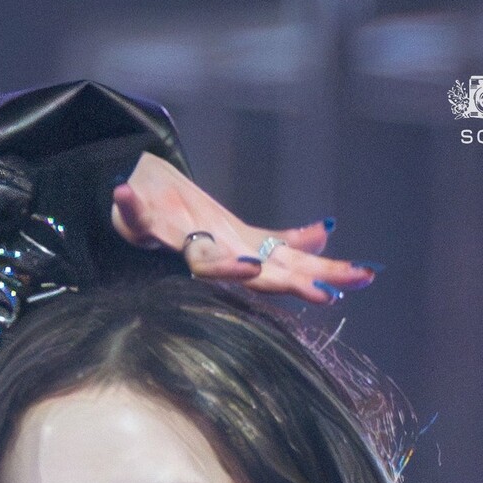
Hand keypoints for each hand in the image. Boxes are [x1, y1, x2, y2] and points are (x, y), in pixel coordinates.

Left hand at [111, 152, 376, 305]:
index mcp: (243, 255)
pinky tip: (124, 189)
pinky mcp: (142, 230)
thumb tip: (328, 233)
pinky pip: (135, 219)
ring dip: (226, 269)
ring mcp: (180, 247)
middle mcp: (217, 257)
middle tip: (325, 294)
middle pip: (259, 275)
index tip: (358, 279)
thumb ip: (285, 239)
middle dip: (291, 283)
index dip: (323, 272)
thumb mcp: (245, 234)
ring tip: (250, 268)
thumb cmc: (197, 228)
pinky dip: (130, 205)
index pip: (289, 266)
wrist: (145, 210)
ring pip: (204, 263)